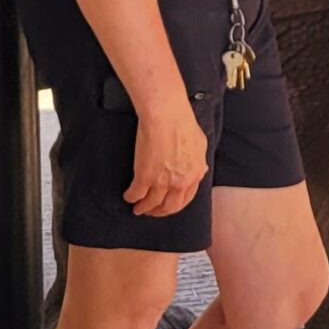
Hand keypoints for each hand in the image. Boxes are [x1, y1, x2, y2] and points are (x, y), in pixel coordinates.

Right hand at [124, 93, 209, 217]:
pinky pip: (136, 193)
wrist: (167, 116)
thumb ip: (199, 160)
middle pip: (170, 206)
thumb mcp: (200, 144)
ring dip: (143, 208)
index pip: (186, 199)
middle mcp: (180, 182)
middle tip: (152, 211)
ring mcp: (162, 181)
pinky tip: (128, 196)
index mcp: (195, 174)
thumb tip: (200, 168)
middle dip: (159, 211)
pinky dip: (131, 197)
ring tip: (138, 208)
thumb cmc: (182, 123)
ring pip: (151, 203)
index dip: (175, 205)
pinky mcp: (144, 177)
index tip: (168, 206)